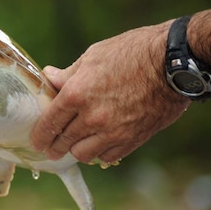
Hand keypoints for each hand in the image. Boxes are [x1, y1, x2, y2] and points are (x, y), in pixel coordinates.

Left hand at [31, 22, 190, 163]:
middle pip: (63, 142)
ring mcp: (112, 132)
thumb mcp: (94, 55)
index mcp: (77, 94)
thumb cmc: (133, 52)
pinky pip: (108, 157)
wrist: (174, 64)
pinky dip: (101, 153)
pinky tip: (99, 145)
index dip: (39, 135)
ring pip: (83, 154)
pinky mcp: (132, 140)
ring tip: (76, 145)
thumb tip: (48, 77)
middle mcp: (91, 117)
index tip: (36, 141)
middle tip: (51, 148)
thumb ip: (68, 74)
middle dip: (53, 147)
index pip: (49, 123)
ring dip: (77, 150)